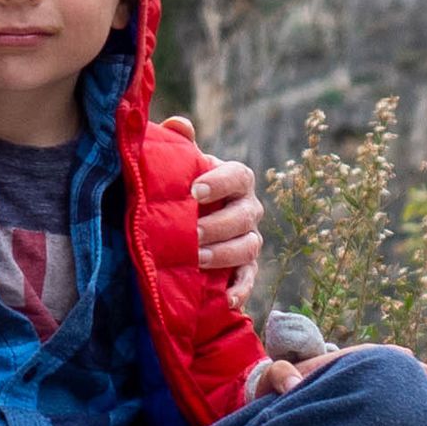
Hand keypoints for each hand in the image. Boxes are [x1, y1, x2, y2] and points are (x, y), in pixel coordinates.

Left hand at [182, 141, 265, 288]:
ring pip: (248, 247)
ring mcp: (248, 239)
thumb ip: (177, 145)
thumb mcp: (177, 166)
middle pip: (244, 216)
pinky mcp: (244, 268)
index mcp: (235, 179)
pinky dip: (241, 290)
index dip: (219, 182)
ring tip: (197, 259)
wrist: (182, 220)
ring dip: (224, 254)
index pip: (238, 175)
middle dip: (218, 225)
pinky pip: (249, 279)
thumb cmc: (180, 188)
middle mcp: (248, 208)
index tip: (193, 191)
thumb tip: (178, 125)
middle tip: (191, 232)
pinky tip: (227, 300)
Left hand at [245, 339, 397, 401]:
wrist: (260, 409)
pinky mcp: (341, 415)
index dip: (385, 356)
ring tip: (425, 401)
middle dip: (401, 374)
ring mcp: (342, 397)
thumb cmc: (266, 389)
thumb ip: (279, 375)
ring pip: (373, 394)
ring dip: (396, 395)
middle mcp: (340, 380)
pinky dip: (381, 415)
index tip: (408, 357)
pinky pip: (365, 413)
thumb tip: (295, 386)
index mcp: (329, 367)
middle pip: (376, 374)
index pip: (362, 357)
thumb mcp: (270, 377)